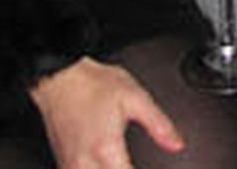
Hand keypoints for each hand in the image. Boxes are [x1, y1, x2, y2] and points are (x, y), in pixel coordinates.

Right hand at [29, 57, 181, 168]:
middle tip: (132, 162)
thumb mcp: (135, 98)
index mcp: (107, 150)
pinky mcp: (63, 163)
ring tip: (123, 163)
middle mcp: (85, 164)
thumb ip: (159, 124)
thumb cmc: (92, 84)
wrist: (59, 77)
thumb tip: (177, 144)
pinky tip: (107, 166)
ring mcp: (71, 167)